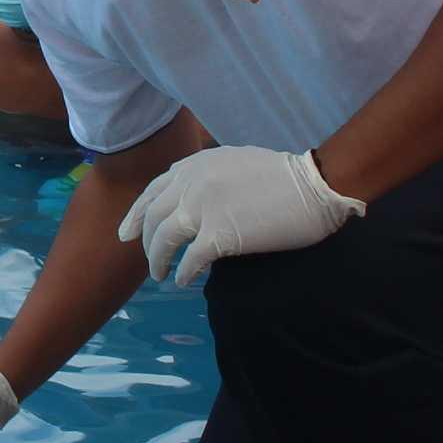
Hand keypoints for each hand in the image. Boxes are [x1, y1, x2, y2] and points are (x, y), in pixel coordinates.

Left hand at [118, 146, 364, 287]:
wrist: (315, 185)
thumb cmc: (284, 176)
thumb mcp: (235, 162)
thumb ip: (208, 176)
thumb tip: (192, 198)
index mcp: (195, 165)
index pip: (153, 191)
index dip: (136, 214)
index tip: (127, 232)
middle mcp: (192, 183)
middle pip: (153, 217)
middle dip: (145, 241)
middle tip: (148, 260)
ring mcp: (203, 208)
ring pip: (164, 239)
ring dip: (157, 260)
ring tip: (160, 275)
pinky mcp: (220, 234)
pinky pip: (189, 259)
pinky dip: (183, 272)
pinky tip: (184, 280)